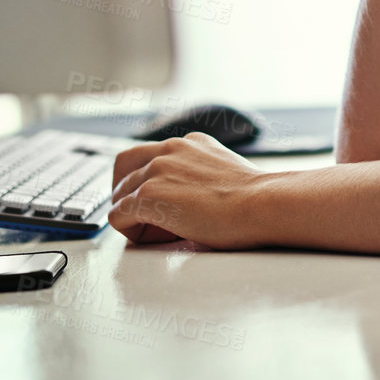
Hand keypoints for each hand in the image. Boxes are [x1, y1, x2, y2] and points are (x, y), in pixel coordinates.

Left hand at [108, 133, 282, 248]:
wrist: (262, 204)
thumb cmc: (255, 199)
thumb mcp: (225, 171)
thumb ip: (201, 174)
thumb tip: (193, 198)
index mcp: (190, 143)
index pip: (150, 155)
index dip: (150, 180)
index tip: (165, 201)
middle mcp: (170, 149)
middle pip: (123, 165)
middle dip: (126, 191)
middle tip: (142, 215)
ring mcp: (157, 170)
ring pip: (119, 194)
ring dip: (134, 215)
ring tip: (162, 231)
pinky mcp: (149, 195)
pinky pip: (118, 216)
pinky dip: (131, 231)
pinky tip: (161, 237)